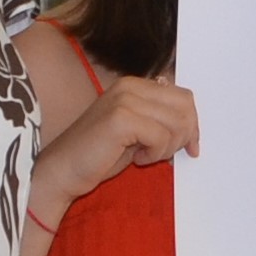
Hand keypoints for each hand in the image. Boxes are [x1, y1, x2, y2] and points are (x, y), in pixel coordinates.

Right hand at [34, 75, 199, 226]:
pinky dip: (154, 154)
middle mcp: (130, 86)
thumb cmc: (99, 155)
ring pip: (176, 123)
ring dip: (166, 148)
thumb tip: (192, 127)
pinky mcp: (121, 118)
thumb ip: (160, 121)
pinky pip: (160, 137)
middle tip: (163, 155)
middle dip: (183, 136)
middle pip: (185, 107)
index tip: (190, 148)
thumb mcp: (137, 132)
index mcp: (135, 85)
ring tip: (144, 156)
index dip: (192, 125)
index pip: (184, 97)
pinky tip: (136, 160)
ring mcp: (125, 99)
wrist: (63, 171)